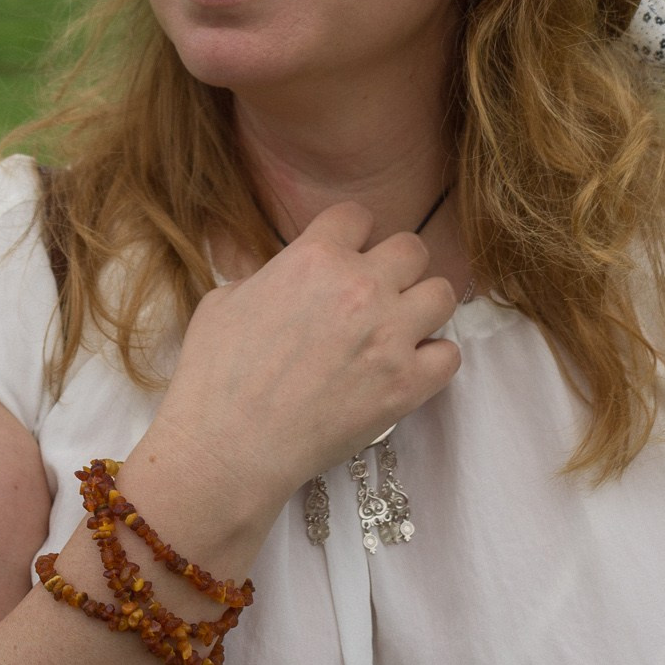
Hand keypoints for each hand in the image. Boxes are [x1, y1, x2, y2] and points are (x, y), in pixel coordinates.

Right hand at [125, 203, 461, 569]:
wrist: (227, 448)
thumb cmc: (214, 377)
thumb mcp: (225, 300)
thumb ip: (270, 275)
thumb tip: (289, 277)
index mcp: (313, 257)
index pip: (358, 216)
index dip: (351, 235)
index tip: (347, 255)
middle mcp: (360, 287)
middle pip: (412, 248)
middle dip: (395, 267)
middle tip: (376, 294)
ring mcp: (389, 335)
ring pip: (442, 293)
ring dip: (421, 308)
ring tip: (399, 329)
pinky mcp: (406, 385)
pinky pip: (450, 354)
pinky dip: (432, 360)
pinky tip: (405, 370)